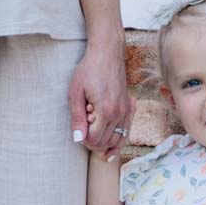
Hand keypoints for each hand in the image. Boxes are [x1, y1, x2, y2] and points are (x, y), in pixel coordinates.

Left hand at [68, 38, 131, 161]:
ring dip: (106, 144)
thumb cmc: (89, 69)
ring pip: (119, 139)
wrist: (107, 53)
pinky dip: (119, 141)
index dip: (84, 140)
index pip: (95, 139)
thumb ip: (77, 118)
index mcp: (106, 110)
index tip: (78, 129)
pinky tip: (111, 152)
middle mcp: (120, 113)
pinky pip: (126, 131)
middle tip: (84, 127)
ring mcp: (127, 110)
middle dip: (93, 142)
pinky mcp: (130, 106)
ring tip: (94, 144)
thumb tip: (77, 139)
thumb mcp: (76, 92)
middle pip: (106, 141)